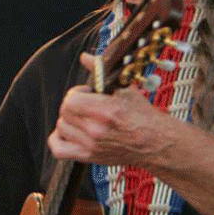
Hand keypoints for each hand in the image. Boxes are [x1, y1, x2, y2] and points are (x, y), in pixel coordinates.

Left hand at [47, 53, 168, 166]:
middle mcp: (96, 130)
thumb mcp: (126, 89)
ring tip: (82, 117)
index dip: (77, 93)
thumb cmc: (143, 116)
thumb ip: (101, 72)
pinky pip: (58, 150)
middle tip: (87, 104)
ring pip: (61, 128)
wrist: (155, 142)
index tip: (88, 93)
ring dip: (69, 120)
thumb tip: (85, 57)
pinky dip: (57, 139)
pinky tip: (69, 132)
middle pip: (64, 112)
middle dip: (73, 104)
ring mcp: (91, 146)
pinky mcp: (89, 157)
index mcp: (106, 111)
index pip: (71, 100)